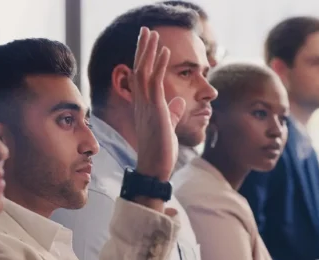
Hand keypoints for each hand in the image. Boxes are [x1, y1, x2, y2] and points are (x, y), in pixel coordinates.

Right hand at [132, 27, 185, 181]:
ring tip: (153, 32)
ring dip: (149, 50)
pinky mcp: (155, 110)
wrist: (154, 169)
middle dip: (143, 48)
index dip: (145, 59)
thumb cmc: (160, 152)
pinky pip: (154, 82)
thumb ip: (172, 113)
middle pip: (139, 69)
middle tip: (146, 30)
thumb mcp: (168, 127)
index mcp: (144, 107)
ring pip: (143, 71)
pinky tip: (165, 51)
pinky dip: (159, 64)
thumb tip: (179, 102)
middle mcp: (141, 103)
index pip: (142, 77)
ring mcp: (146, 106)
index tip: (149, 43)